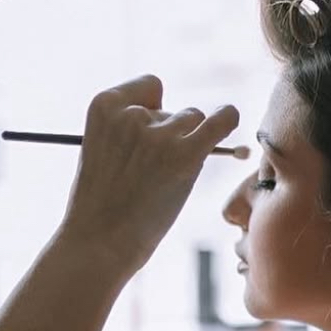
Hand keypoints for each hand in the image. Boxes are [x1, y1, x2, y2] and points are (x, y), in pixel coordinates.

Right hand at [61, 77, 239, 277]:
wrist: (100, 242)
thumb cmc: (101, 204)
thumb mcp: (102, 150)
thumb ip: (131, 128)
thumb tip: (185, 119)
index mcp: (104, 105)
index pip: (150, 88)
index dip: (154, 111)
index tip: (148, 137)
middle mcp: (132, 113)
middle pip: (174, 110)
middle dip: (172, 136)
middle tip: (152, 175)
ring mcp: (159, 134)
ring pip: (194, 122)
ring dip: (189, 145)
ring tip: (165, 181)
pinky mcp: (185, 154)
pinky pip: (220, 121)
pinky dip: (228, 119)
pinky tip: (230, 119)